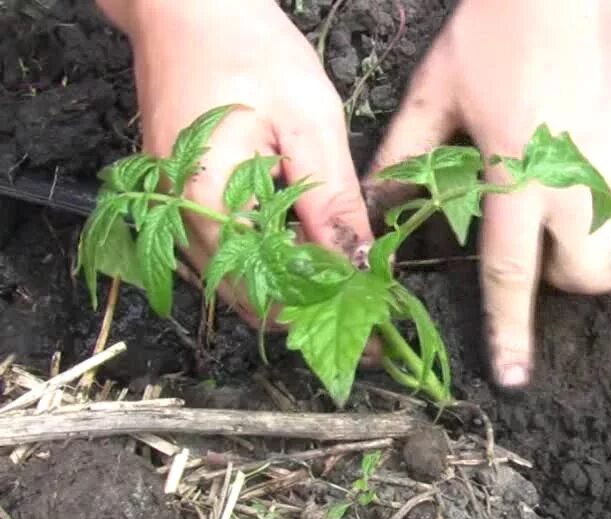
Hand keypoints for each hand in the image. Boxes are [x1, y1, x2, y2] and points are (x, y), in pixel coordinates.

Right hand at [99, 0, 372, 325]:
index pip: (271, 293)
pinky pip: (228, 252)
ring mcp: (176, 212)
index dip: (327, 316)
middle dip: (312, 313)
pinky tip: (311, 258)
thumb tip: (360, 268)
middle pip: (250, 298)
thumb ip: (333, 203)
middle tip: (369, 324)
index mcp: (209, 206)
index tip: (375, 334)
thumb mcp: (309, 123)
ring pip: (238, 281)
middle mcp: (182, 221)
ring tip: (349, 297)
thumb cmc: (246, 49)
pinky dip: (270, 263)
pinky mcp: (184, 199)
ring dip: (292, 292)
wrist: (185, 6)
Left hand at [367, 0, 610, 388]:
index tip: (514, 379)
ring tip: (598, 212)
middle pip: (594, 277)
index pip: (512, 274)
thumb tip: (381, 200)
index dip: (511, 332)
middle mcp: (579, 181)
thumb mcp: (438, 89)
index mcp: (517, 176)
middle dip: (572, 279)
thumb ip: (410, 153)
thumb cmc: (495, 30)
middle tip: (549, 240)